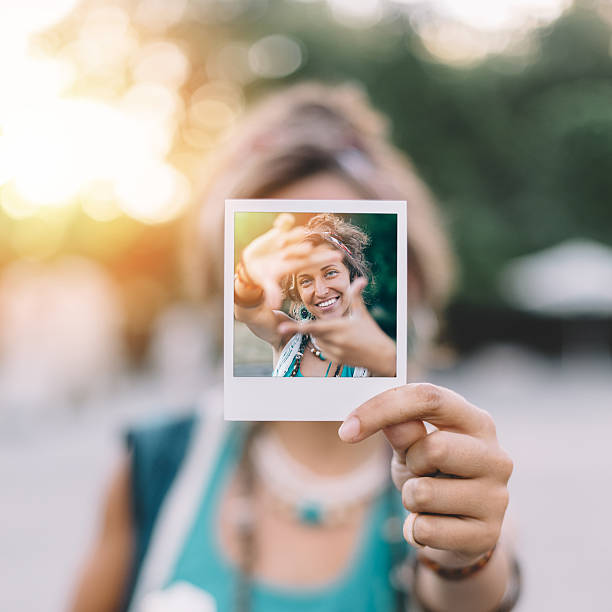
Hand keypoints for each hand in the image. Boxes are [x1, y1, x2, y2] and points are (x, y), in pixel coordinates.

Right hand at [241, 214, 339, 308]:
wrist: (252, 264)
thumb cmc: (263, 276)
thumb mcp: (268, 284)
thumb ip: (272, 292)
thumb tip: (273, 306)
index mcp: (294, 264)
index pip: (312, 261)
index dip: (324, 259)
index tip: (338, 256)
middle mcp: (293, 252)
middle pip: (306, 248)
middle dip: (314, 247)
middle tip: (322, 248)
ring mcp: (286, 241)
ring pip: (295, 235)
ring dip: (296, 235)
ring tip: (301, 233)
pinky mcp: (277, 232)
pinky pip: (283, 224)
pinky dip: (284, 221)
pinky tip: (285, 220)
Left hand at [277, 278, 395, 375]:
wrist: (380, 356)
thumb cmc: (371, 332)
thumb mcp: (361, 313)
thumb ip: (356, 296)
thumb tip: (361, 279)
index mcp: (338, 327)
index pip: (311, 327)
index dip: (295, 327)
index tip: (280, 328)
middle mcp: (334, 341)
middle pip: (313, 333)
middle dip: (312, 328)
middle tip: (305, 327)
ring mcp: (334, 352)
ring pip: (318, 341)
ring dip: (322, 335)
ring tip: (340, 334)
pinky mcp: (335, 360)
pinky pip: (323, 350)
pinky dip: (327, 344)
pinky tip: (340, 342)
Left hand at [338, 384, 512, 565]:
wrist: (461, 529)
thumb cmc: (433, 474)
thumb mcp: (412, 447)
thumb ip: (402, 431)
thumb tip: (390, 421)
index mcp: (475, 421)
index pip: (429, 398)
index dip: (382, 409)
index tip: (347, 430)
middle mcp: (495, 455)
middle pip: (432, 447)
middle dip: (409, 462)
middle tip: (417, 471)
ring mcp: (497, 497)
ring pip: (423, 493)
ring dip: (410, 499)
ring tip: (426, 501)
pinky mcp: (488, 534)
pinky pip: (426, 530)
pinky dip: (415, 530)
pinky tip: (432, 526)